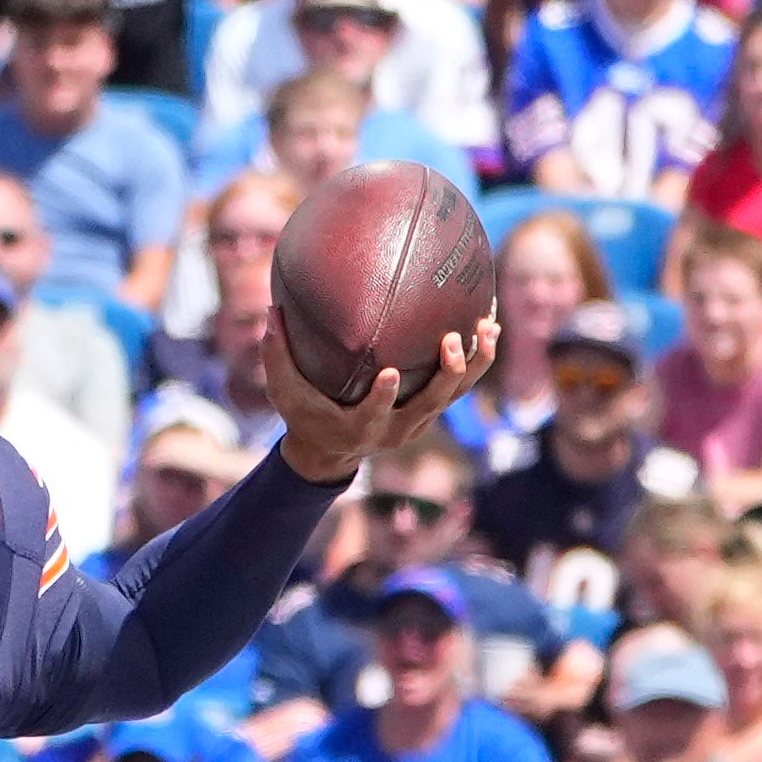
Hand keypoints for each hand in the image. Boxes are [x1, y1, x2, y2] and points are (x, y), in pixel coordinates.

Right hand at [257, 313, 497, 487]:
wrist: (330, 449)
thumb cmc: (304, 414)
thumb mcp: (284, 391)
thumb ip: (277, 355)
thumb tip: (271, 312)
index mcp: (358, 428)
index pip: (372, 415)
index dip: (382, 398)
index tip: (389, 373)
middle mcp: (395, 429)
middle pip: (430, 404)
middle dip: (445, 375)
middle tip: (452, 339)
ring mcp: (418, 421)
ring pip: (455, 395)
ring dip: (474, 364)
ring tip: (488, 327)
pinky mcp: (431, 411)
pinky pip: (461, 385)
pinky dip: (477, 359)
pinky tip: (490, 326)